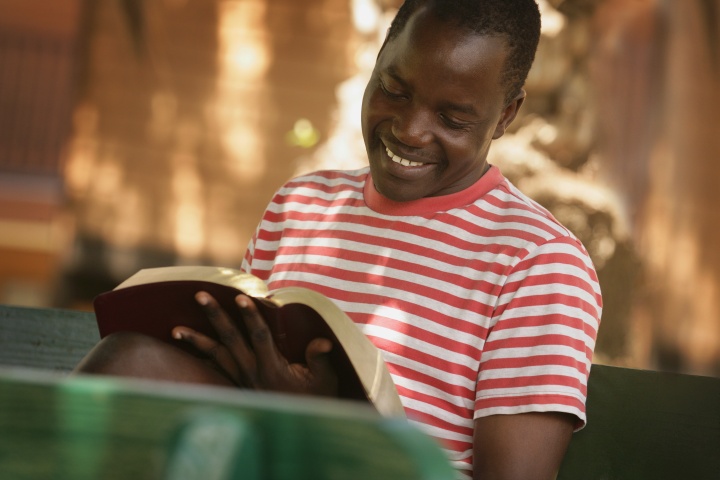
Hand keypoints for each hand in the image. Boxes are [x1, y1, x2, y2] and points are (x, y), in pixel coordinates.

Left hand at [172, 292, 337, 396]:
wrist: (301, 424)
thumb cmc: (317, 397)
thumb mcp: (325, 379)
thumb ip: (320, 358)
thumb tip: (323, 341)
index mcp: (272, 368)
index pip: (259, 336)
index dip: (250, 316)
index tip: (241, 297)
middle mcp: (252, 372)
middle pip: (229, 339)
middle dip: (215, 316)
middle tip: (200, 295)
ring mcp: (242, 379)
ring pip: (216, 355)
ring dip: (197, 341)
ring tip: (176, 330)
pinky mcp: (238, 385)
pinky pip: (216, 369)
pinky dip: (202, 358)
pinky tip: (190, 349)